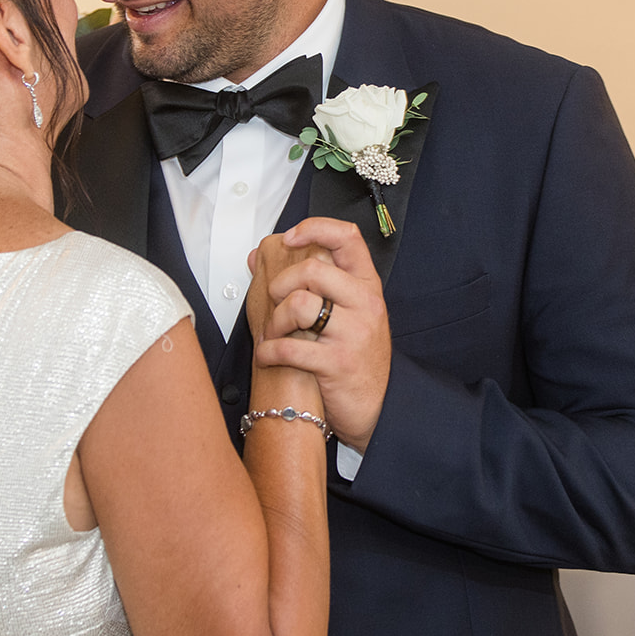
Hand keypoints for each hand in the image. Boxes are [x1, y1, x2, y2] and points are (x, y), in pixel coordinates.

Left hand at [253, 217, 390, 452]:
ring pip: (299, 304)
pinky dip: (269, 351)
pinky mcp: (338, 363)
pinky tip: (268, 355)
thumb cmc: (355, 356)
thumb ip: (310, 282)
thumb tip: (258, 255)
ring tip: (272, 333)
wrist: (376, 407)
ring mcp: (354, 333)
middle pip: (313, 269)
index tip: (290, 237)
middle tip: (273, 301)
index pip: (347, 238)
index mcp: (366, 285)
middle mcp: (365, 303)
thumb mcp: (345, 313)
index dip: (315, 228)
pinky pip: (291, 348)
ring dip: (274, 319)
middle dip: (280, 284)